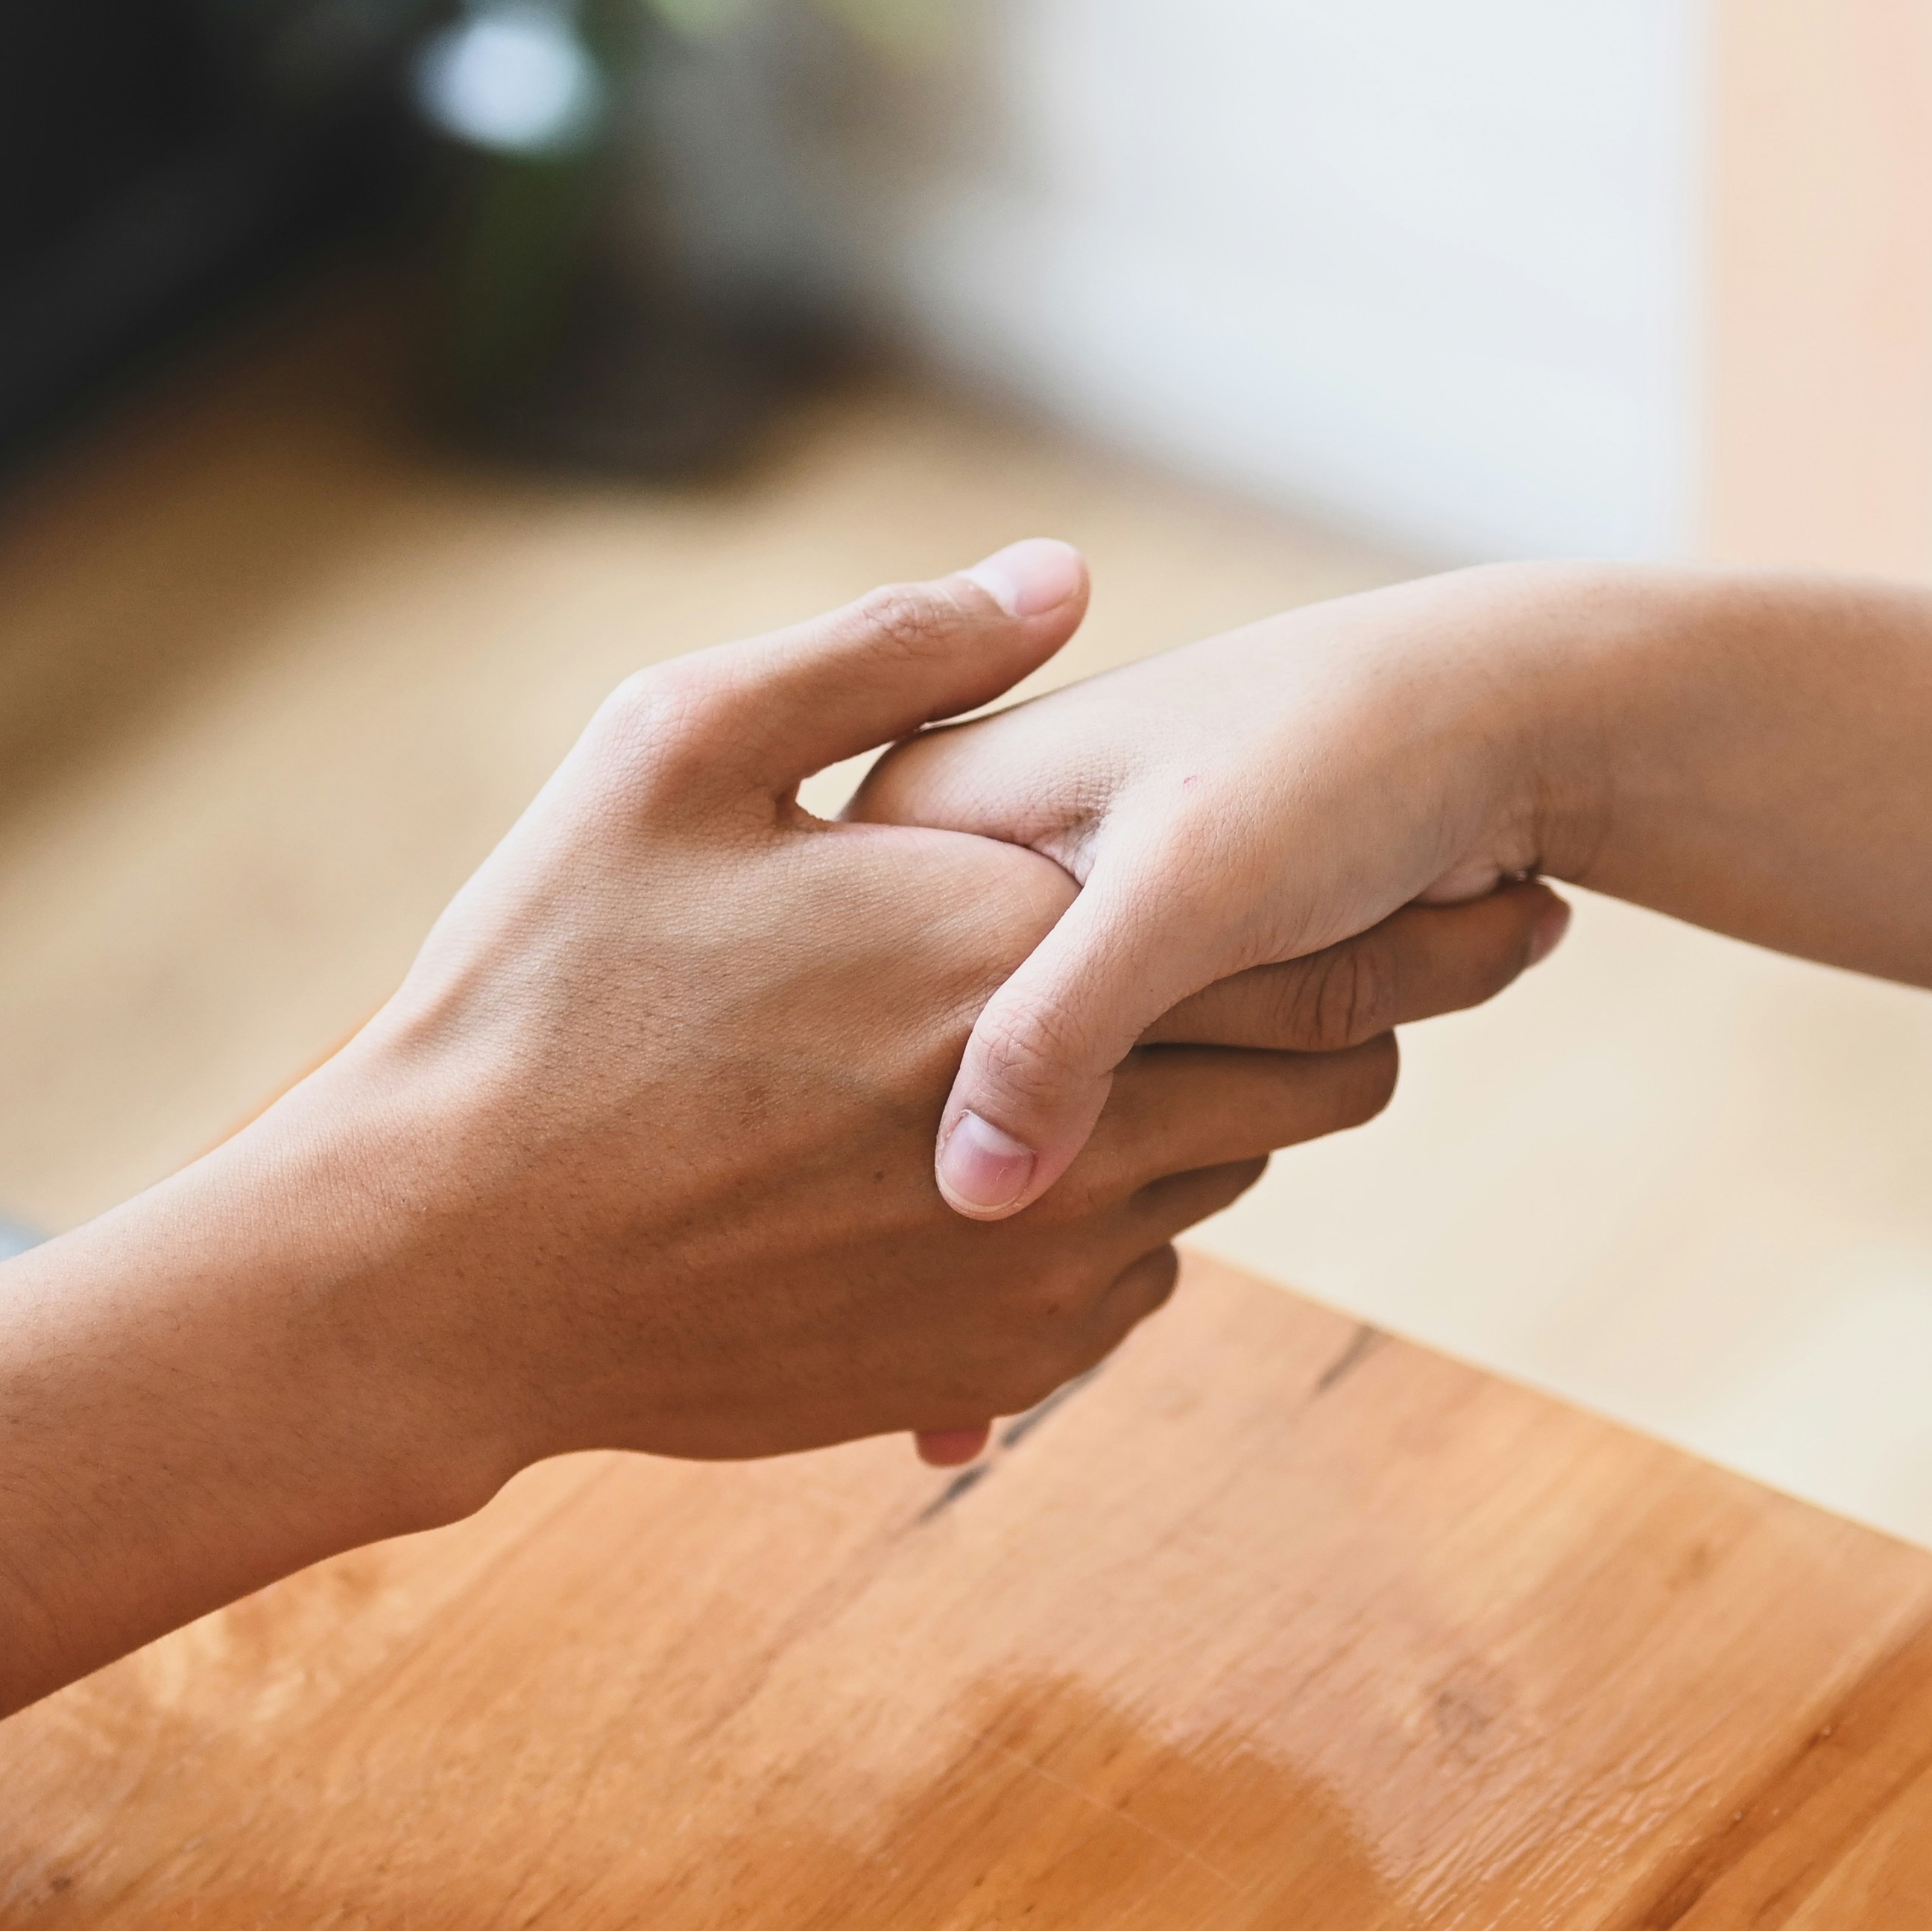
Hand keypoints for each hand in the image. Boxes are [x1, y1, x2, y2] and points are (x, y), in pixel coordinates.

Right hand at [215, 545, 1550, 1490]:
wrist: (440, 1267)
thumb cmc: (535, 989)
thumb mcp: (674, 752)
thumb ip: (886, 655)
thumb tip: (1058, 572)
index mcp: (1005, 947)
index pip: (1307, 938)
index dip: (1412, 906)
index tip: (1492, 871)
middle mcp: (1063, 1117)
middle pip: (1317, 1069)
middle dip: (1374, 1004)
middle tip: (1424, 955)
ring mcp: (1033, 1259)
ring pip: (1230, 1175)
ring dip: (1236, 1108)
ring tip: (1204, 1042)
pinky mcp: (983, 1358)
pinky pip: (1134, 1286)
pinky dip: (1128, 1218)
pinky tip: (1058, 1159)